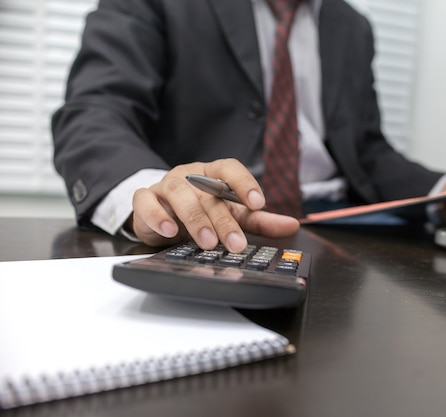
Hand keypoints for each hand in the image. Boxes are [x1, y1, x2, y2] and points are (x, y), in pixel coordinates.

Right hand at [128, 159, 299, 251]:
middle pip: (208, 192)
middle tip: (236, 244)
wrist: (163, 214)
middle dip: (224, 220)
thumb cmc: (202, 210)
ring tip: (207, 242)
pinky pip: (147, 202)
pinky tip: (170, 231)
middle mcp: (190, 175)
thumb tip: (292, 225)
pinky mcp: (145, 198)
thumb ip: (260, 220)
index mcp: (213, 173)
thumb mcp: (233, 214)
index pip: (230, 169)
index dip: (245, 183)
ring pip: (179, 194)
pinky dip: (158, 216)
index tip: (259, 203)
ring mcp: (166, 185)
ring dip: (195, 219)